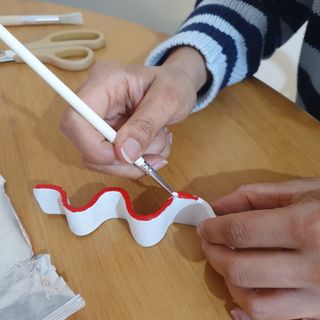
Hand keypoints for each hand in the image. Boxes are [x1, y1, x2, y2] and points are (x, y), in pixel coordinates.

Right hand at [60, 47, 206, 177]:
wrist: (178, 85)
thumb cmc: (174, 84)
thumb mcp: (168, 101)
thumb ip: (145, 125)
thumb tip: (124, 153)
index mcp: (104, 82)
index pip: (75, 120)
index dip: (93, 146)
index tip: (125, 156)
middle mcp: (95, 101)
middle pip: (85, 145)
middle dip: (120, 161)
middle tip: (150, 159)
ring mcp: (100, 119)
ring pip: (100, 159)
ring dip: (133, 163)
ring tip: (159, 146)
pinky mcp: (108, 134)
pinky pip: (114, 160)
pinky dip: (135, 163)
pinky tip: (153, 148)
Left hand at [197, 178, 319, 319]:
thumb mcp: (303, 190)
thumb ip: (255, 196)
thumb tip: (218, 206)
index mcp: (306, 227)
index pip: (239, 231)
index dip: (213, 229)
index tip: (204, 226)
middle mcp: (312, 267)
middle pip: (241, 270)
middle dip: (214, 255)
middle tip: (208, 243)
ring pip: (256, 305)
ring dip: (230, 284)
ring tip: (225, 264)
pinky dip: (250, 314)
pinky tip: (240, 301)